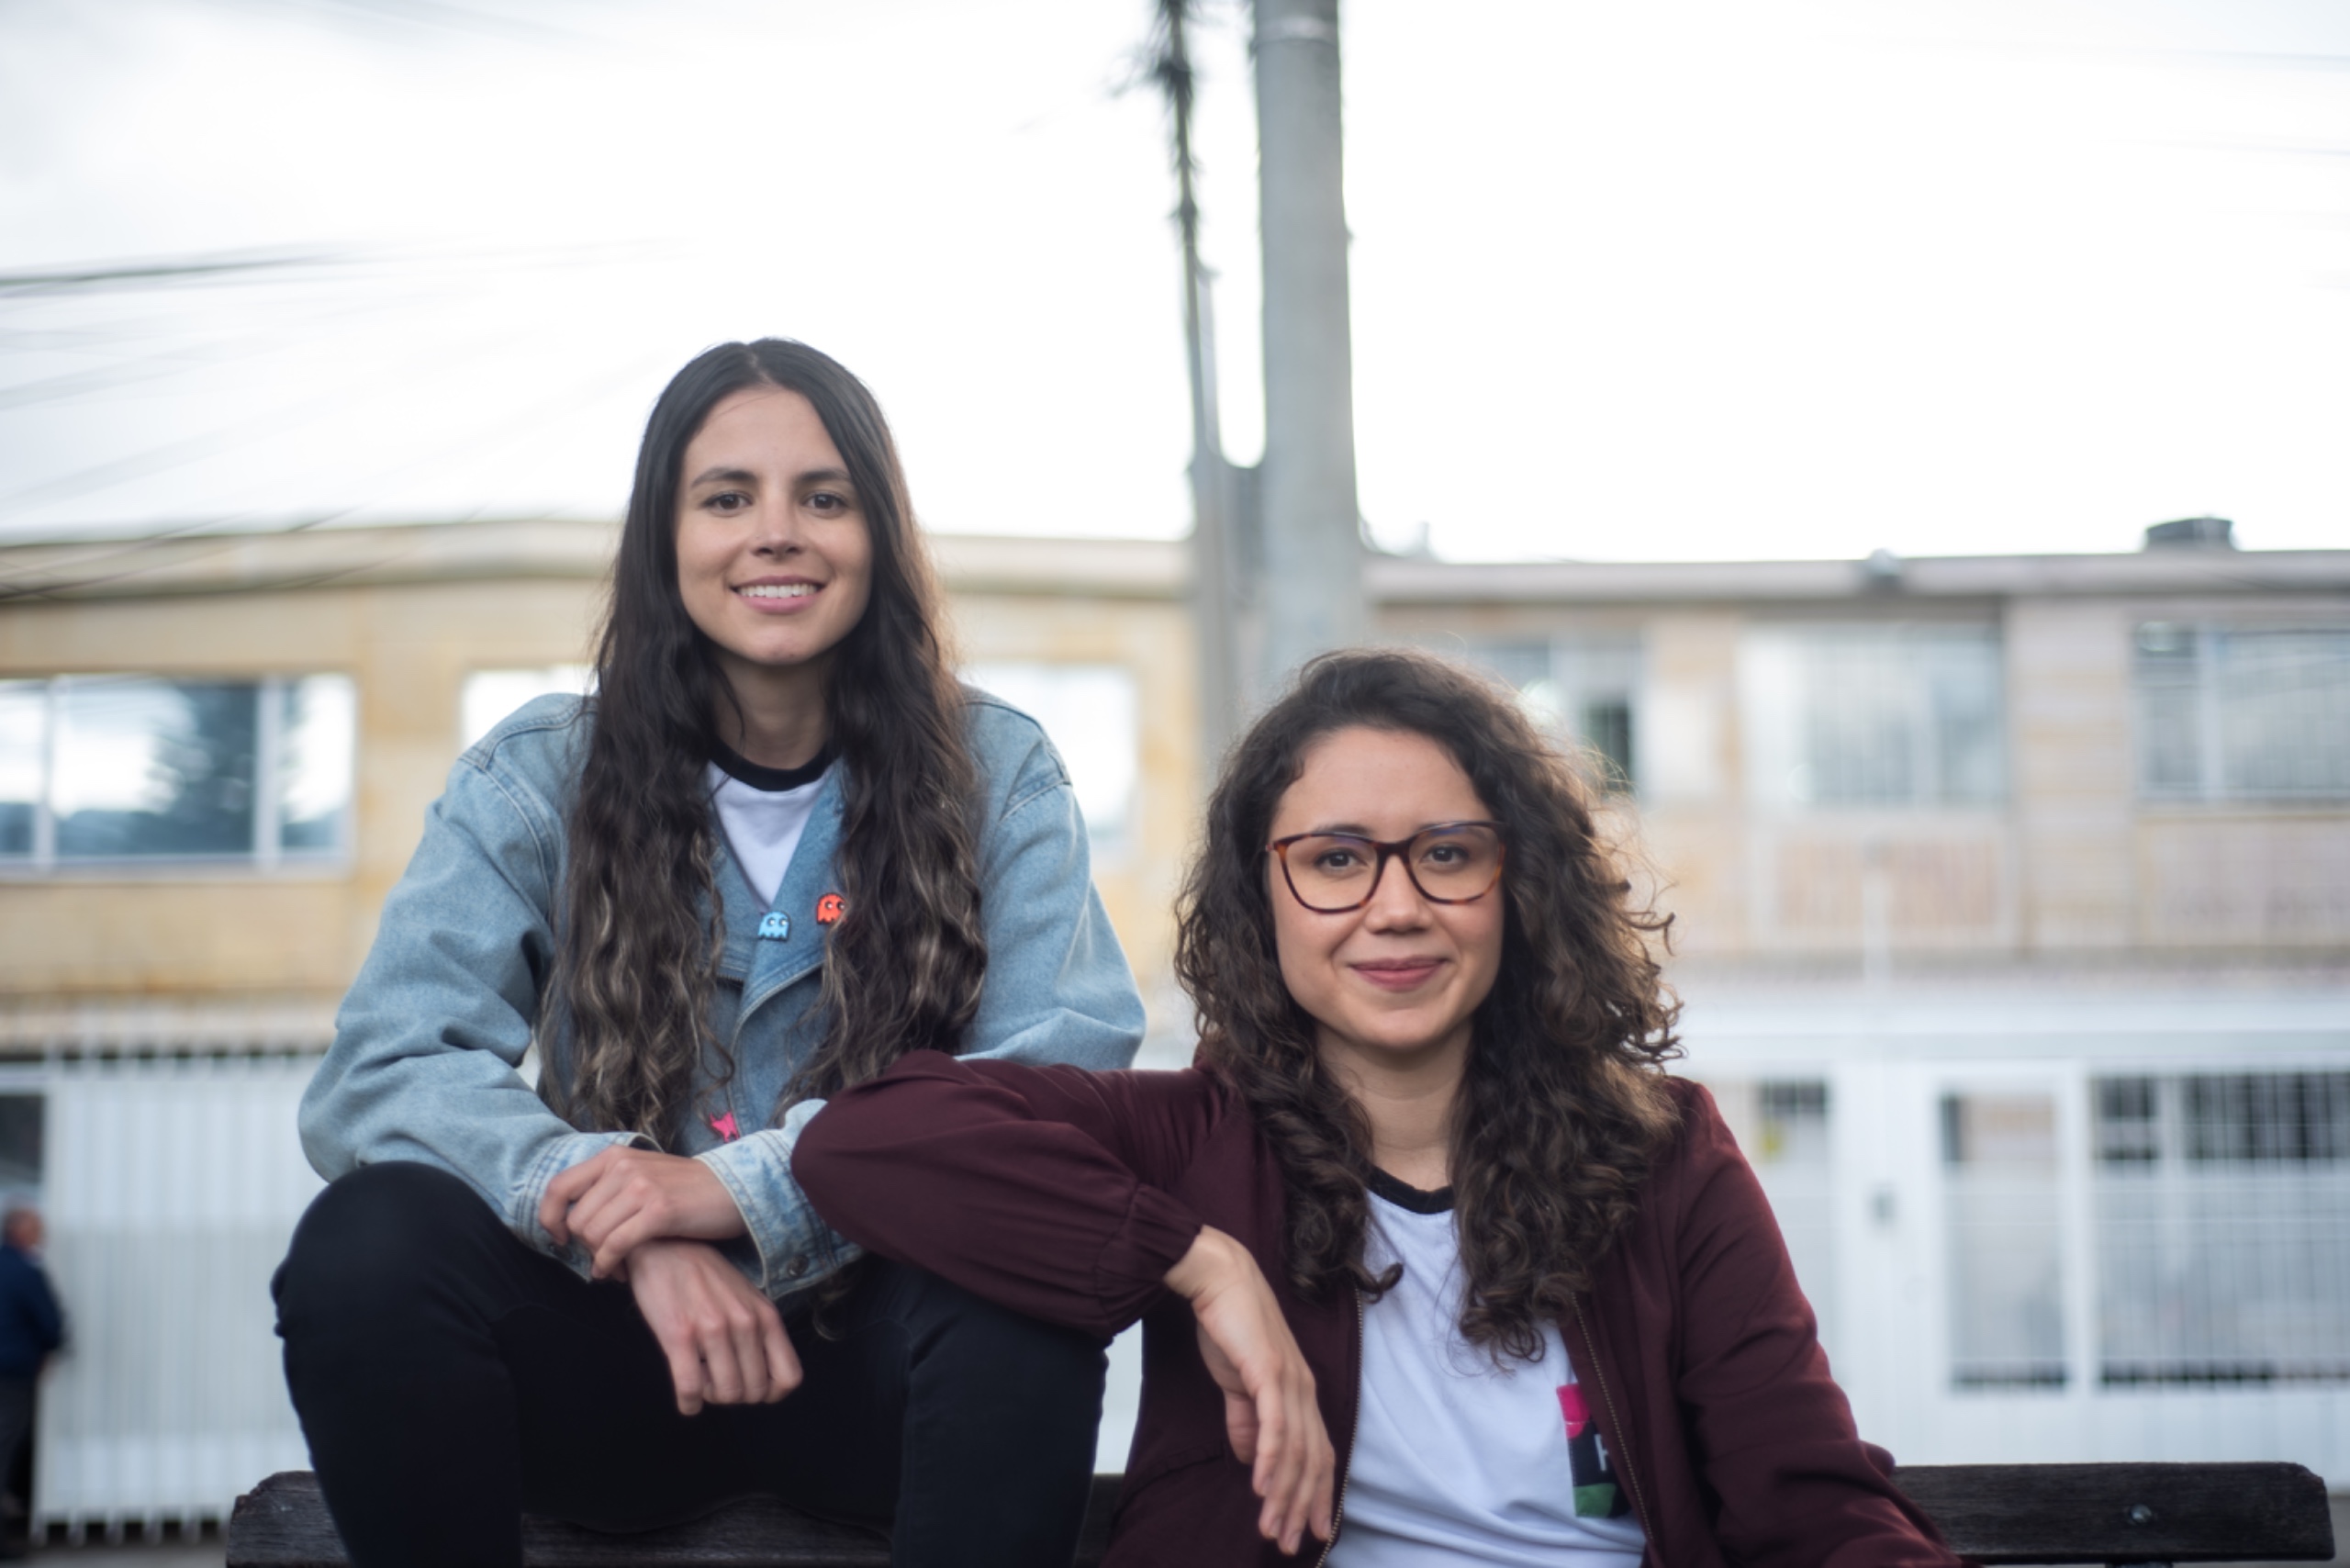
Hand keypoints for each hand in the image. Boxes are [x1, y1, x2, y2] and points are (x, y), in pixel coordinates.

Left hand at [539, 1146, 747, 1278]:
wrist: (735, 1189)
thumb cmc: (688, 1190)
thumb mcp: (644, 1174)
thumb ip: (610, 1186)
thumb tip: (574, 1218)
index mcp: (615, 1156)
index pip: (558, 1186)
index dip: (550, 1218)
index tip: (560, 1239)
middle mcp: (623, 1166)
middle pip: (577, 1219)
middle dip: (584, 1247)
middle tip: (603, 1258)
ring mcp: (641, 1187)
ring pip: (593, 1234)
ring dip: (598, 1259)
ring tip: (613, 1267)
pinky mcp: (658, 1210)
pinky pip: (615, 1245)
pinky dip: (608, 1265)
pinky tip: (615, 1273)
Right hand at [625, 1238, 801, 1415]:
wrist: (665, 1248)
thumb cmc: (706, 1278)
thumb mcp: (747, 1300)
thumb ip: (760, 1334)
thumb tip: (764, 1381)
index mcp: (766, 1316)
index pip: (789, 1377)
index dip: (771, 1394)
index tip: (750, 1387)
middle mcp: (746, 1322)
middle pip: (754, 1392)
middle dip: (735, 1395)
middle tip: (717, 1380)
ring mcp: (714, 1328)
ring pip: (726, 1393)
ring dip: (712, 1396)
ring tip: (701, 1379)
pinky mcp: (680, 1334)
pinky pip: (690, 1389)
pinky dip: (689, 1403)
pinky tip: (687, 1397)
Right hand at [1164, 1227, 1334, 1554]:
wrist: (1218, 1277)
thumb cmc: (1228, 1324)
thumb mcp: (1237, 1381)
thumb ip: (1244, 1418)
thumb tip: (1248, 1456)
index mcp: (1299, 1391)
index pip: (1317, 1452)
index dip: (1316, 1493)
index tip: (1309, 1529)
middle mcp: (1303, 1389)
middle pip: (1312, 1460)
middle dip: (1301, 1506)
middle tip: (1289, 1543)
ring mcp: (1290, 1380)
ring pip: (1296, 1450)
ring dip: (1283, 1494)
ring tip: (1271, 1527)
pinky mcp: (1270, 1372)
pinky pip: (1275, 1425)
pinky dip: (1271, 1459)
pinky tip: (1261, 1487)